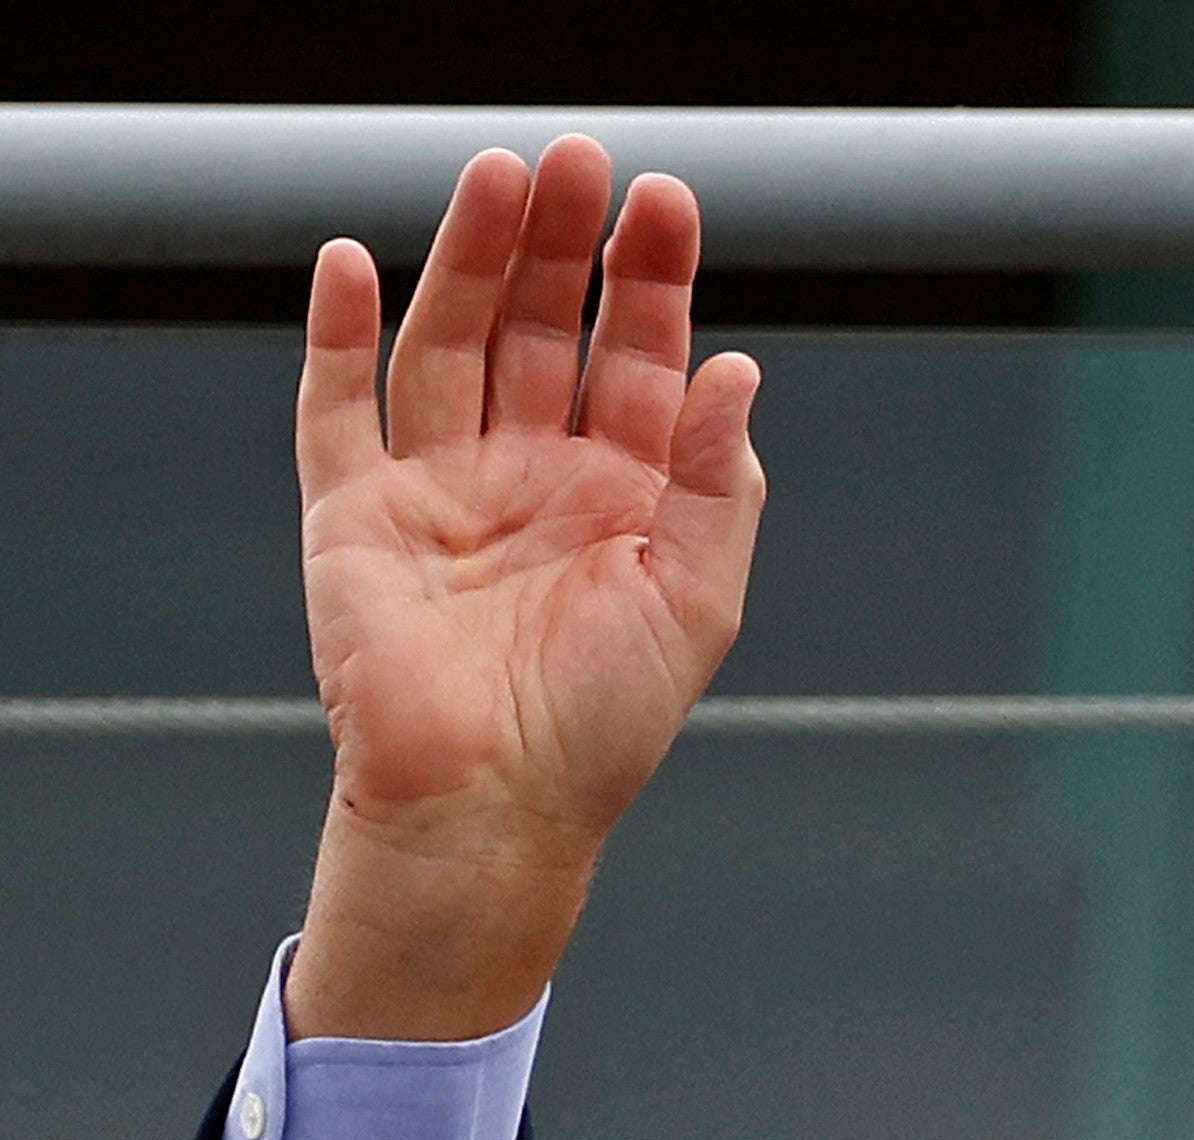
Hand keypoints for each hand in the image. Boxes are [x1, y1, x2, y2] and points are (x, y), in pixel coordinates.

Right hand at [289, 141, 765, 1038]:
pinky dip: (342, 332)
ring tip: (497, 178)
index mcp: (623, 493)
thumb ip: (722, 481)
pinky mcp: (354, 512)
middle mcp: (532, 473)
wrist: (496, 807)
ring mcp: (440, 485)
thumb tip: (739, 369)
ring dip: (469, 256)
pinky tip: (358, 265)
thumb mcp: (699, 599)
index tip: (663, 203)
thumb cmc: (603, 726)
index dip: (649, 278)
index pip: (639, 356)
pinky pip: (337, 404)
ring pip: (450, 340)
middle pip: (540, 326)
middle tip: (576, 161)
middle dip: (560, 243)